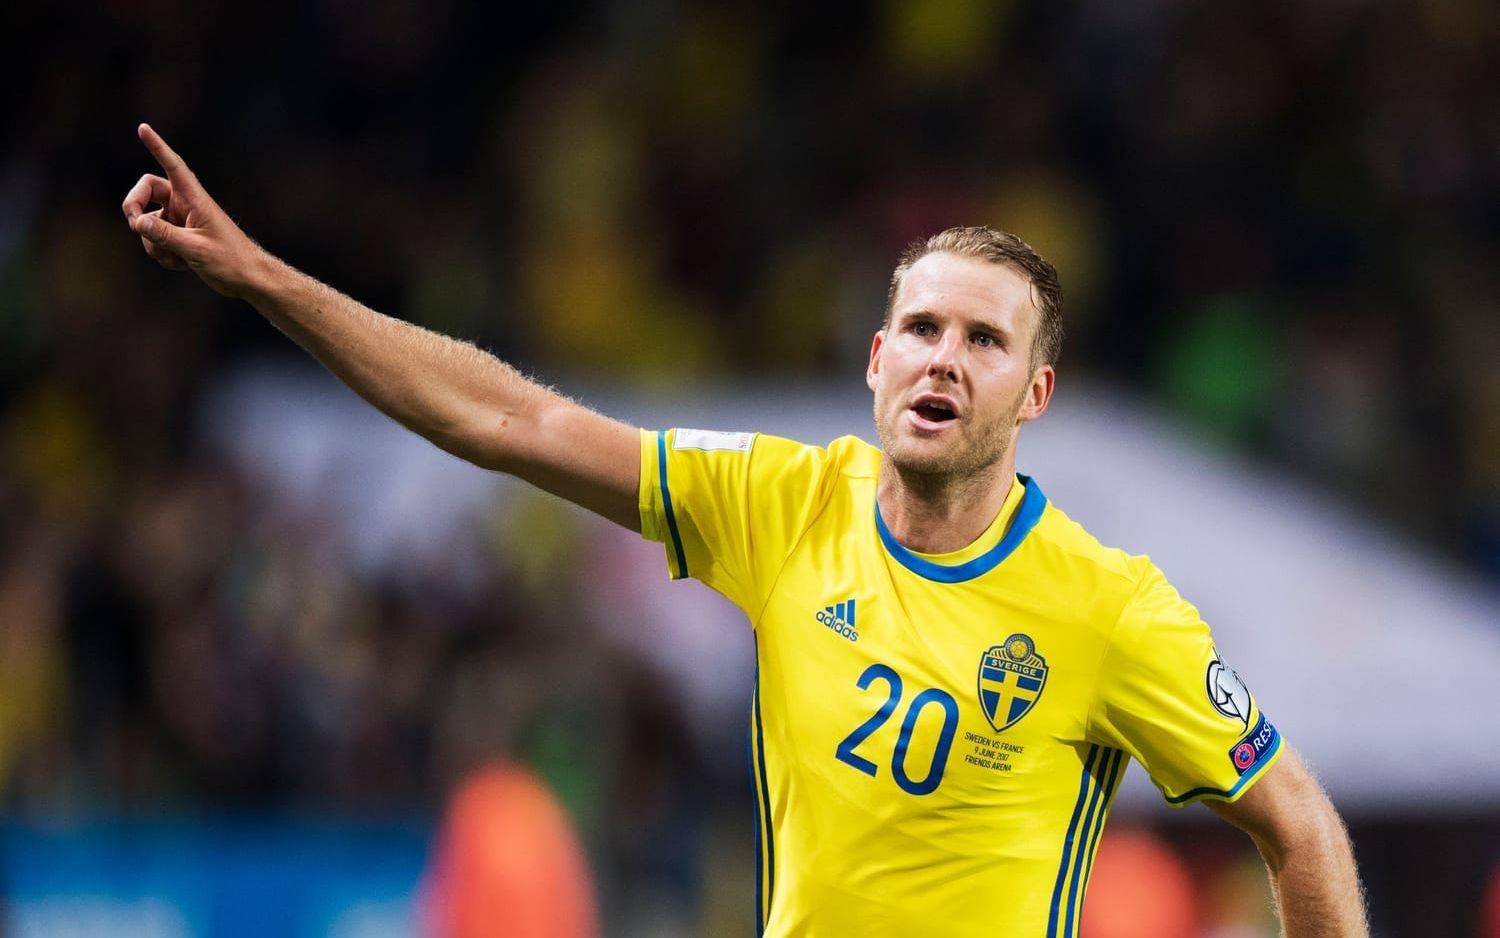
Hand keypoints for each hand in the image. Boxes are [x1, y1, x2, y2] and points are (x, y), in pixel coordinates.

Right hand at [121, 123, 265, 297]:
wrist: (248, 279)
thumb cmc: (231, 260)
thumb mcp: (195, 248)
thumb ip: (165, 235)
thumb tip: (137, 222)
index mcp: (194, 199)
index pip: (173, 166)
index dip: (158, 147)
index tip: (143, 128)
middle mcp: (186, 205)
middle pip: (148, 191)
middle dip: (135, 207)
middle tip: (135, 226)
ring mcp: (182, 221)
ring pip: (149, 223)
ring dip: (154, 243)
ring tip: (177, 259)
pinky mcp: (180, 238)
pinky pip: (157, 241)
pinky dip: (162, 254)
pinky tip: (182, 265)